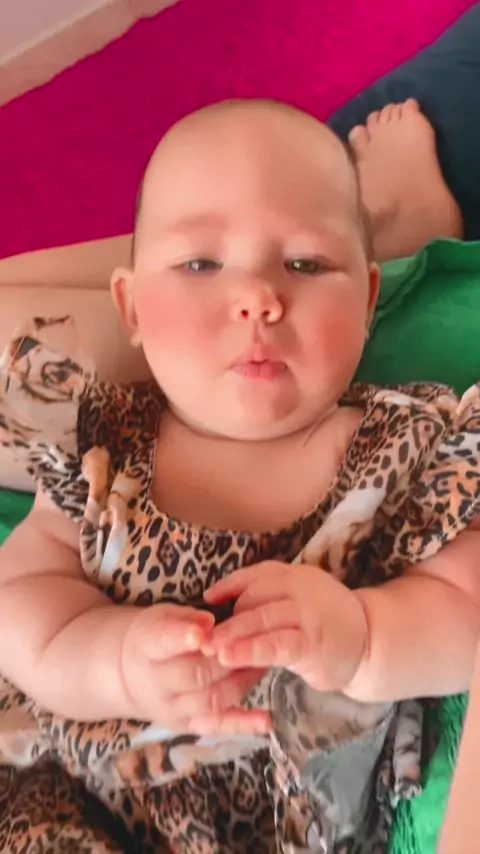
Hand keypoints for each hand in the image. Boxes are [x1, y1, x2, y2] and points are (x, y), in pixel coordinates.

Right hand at [121, 603, 269, 734]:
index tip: (201, 634)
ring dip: (242, 682)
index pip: (164, 642)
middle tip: (254, 641)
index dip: (182, 638)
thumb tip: (210, 622)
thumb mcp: (163, 616)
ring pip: (211, 700)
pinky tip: (265, 722)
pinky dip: (243, 725)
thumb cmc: (155, 636)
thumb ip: (186, 617)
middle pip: (195, 674)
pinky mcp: (188, 726)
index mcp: (147, 646)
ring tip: (264, 662)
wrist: (131, 675)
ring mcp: (173, 710)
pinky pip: (218, 727)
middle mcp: (157, 684)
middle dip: (227, 660)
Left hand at [203, 562, 367, 691]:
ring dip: (233, 635)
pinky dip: (250, 651)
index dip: (230, 586)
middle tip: (202, 635)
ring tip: (210, 648)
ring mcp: (309, 615)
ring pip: (262, 620)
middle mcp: (302, 588)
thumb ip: (269, 594)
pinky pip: (275, 645)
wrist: (369, 642)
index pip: (257, 574)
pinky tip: (231, 658)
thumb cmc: (324, 621)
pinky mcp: (312, 644)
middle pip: (255, 597)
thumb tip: (221, 596)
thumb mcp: (299, 597)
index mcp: (296, 574)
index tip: (209, 599)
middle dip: (227, 618)